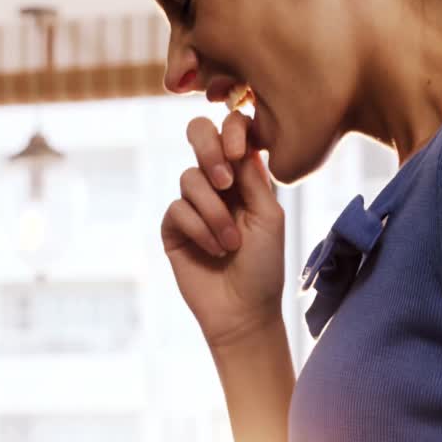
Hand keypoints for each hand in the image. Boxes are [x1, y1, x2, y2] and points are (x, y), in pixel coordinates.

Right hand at [162, 113, 286, 347]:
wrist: (242, 310)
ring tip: (230, 243)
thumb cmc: (264, 266)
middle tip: (224, 181)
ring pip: (189, 179)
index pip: (232, 132)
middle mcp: (217, 184)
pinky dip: (199, 229)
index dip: (231, 131)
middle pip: (199, 135)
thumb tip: (237, 142)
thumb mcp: (269, 217)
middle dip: (208, 149)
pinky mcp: (173, 227)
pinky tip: (214, 251)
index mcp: (245, 176)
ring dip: (213, 213)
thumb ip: (252, 178)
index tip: (239, 152)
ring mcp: (193, 204)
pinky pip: (177, 209)